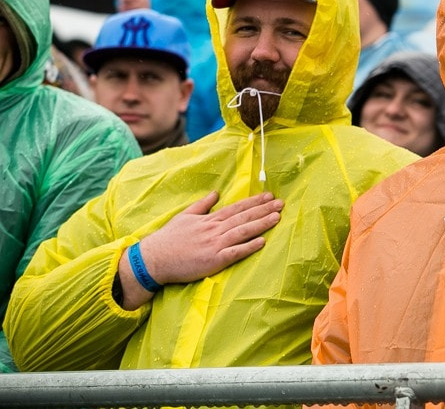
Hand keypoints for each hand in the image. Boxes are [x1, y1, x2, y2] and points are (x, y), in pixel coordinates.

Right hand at [116, 191, 282, 309]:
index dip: (254, 202)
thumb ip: (203, 205)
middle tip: (281, 203)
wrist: (154, 259)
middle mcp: (214, 230)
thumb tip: (216, 193)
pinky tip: (263, 242)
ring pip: (243, 232)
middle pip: (243, 217)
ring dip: (261, 224)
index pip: (236, 208)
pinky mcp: (214, 260)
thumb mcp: (184, 216)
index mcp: (209, 219)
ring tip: (277, 217)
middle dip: (263, 209)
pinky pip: (235, 252)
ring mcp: (215, 245)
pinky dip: (249, 247)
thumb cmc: (168, 238)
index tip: (269, 196)